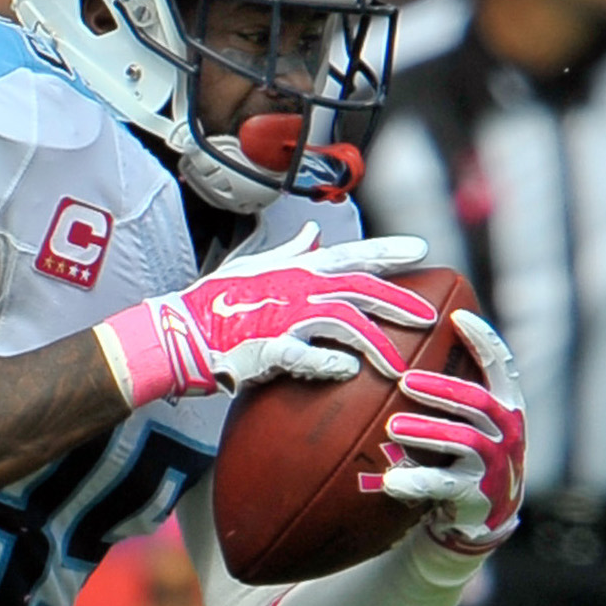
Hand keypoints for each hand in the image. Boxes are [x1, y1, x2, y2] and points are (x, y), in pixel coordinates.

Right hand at [95, 224, 435, 408]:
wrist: (176, 332)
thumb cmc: (214, 302)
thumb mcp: (252, 266)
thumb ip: (289, 251)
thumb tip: (314, 232)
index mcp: (295, 269)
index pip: (351, 255)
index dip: (387, 250)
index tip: (422, 249)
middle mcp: (295, 288)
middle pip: (359, 289)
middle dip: (398, 302)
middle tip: (429, 318)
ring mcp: (283, 317)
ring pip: (343, 324)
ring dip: (375, 344)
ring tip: (399, 365)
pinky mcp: (267, 348)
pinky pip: (307, 356)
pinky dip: (330, 363)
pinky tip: (351, 373)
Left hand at [372, 309, 527, 554]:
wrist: (484, 517)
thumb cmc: (469, 457)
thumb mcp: (472, 422)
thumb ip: (456, 392)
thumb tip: (408, 345)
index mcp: (508, 407)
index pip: (501, 366)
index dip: (483, 340)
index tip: (457, 316)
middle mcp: (508, 433)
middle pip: (476, 402)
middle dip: (441, 389)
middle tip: (405, 381)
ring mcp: (496, 465)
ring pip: (463, 440)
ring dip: (426, 431)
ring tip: (393, 427)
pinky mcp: (478, 495)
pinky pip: (445, 485)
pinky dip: (418, 481)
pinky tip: (391, 480)